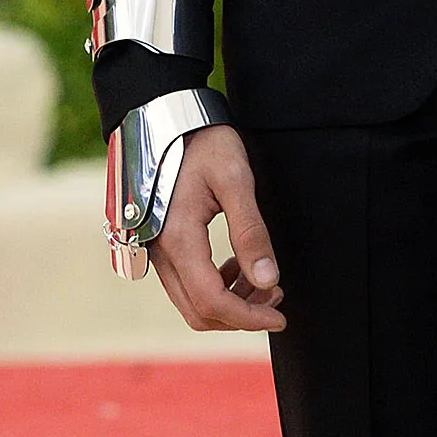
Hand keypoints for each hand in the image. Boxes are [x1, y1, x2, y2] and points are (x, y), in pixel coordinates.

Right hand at [149, 125, 285, 333]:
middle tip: (277, 298)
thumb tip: (269, 280)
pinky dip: (215, 288)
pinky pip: (186, 284)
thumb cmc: (202, 143)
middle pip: (199, 311)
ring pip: (191, 302)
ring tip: (264, 282)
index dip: (248, 316)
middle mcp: (160, 254)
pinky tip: (238, 267)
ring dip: (229, 303)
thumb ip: (250, 231)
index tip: (280, 316)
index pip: (212, 300)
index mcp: (177, 239)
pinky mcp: (161, 247)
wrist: (167, 120)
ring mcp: (157, 253)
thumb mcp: (235, 179)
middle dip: (241, 314)